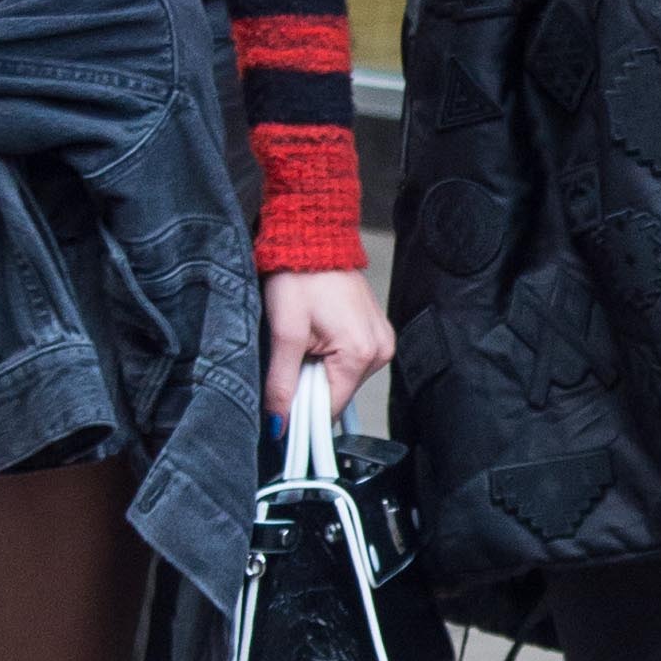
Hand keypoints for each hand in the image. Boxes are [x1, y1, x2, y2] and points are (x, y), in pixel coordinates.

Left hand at [263, 267, 394, 423]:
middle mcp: (380, 350)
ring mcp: (381, 340)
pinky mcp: (375, 331)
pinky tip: (318, 332)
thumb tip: (279, 423)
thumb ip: (282, 382)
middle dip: (310, 382)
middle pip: (337, 394)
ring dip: (319, 368)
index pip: (330, 408)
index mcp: (361, 353)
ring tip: (306, 336)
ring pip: (342, 378)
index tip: (283, 394)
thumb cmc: (299, 275)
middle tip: (293, 350)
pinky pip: (350, 360)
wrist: (312, 237)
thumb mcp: (284, 332)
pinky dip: (330, 355)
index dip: (302, 408)